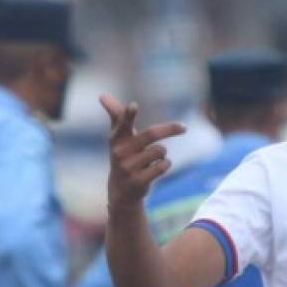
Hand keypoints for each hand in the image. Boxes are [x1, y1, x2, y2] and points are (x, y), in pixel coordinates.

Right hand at [100, 94, 184, 216]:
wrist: (121, 190)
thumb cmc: (124, 156)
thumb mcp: (118, 137)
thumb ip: (116, 115)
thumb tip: (102, 95)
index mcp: (117, 138)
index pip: (122, 123)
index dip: (128, 114)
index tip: (134, 105)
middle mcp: (120, 152)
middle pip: (152, 134)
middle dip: (170, 129)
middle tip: (184, 127)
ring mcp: (128, 167)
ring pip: (160, 150)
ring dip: (162, 154)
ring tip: (152, 160)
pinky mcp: (138, 181)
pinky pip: (163, 166)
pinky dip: (164, 165)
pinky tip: (155, 169)